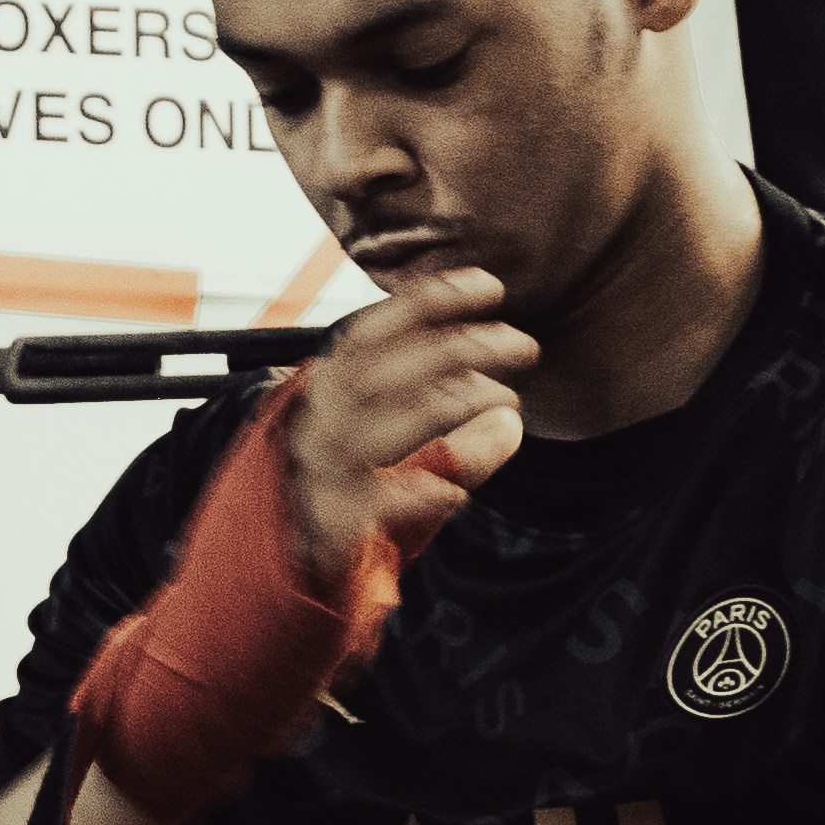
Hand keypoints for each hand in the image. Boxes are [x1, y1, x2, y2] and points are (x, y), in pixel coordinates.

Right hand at [285, 273, 531, 584]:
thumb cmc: (360, 467)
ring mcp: (323, 468)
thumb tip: (509, 417)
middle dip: (456, 349)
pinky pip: (369, 503)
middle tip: (524, 345)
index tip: (489, 286)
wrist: (300, 537)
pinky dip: (412, 495)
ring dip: (443, 409)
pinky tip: (455, 493)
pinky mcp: (332, 520)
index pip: (372, 331)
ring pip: (371, 432)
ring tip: (506, 403)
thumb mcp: (396, 421)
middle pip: (378, 373)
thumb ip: (447, 406)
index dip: (427, 302)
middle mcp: (322, 418)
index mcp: (335, 382)